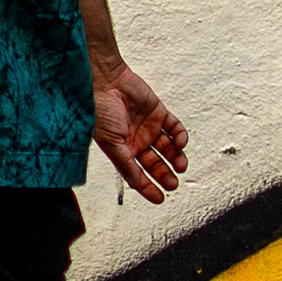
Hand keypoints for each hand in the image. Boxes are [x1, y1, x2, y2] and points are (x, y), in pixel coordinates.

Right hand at [93, 56, 187, 200]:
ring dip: (176, 157)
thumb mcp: (111, 144)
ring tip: (181, 165)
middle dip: (165, 174)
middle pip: (155, 163)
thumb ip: (126, 165)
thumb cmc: (100, 111)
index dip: (148, 187)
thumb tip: (137, 185)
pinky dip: (180, 136)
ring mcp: (148, 127)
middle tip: (173, 184)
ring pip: (168, 147)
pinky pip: (174, 128)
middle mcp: (136, 140)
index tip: (160, 199)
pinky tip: (180, 142)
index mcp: (122, 150)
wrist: (105, 81)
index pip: (138, 173)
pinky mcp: (158, 112)